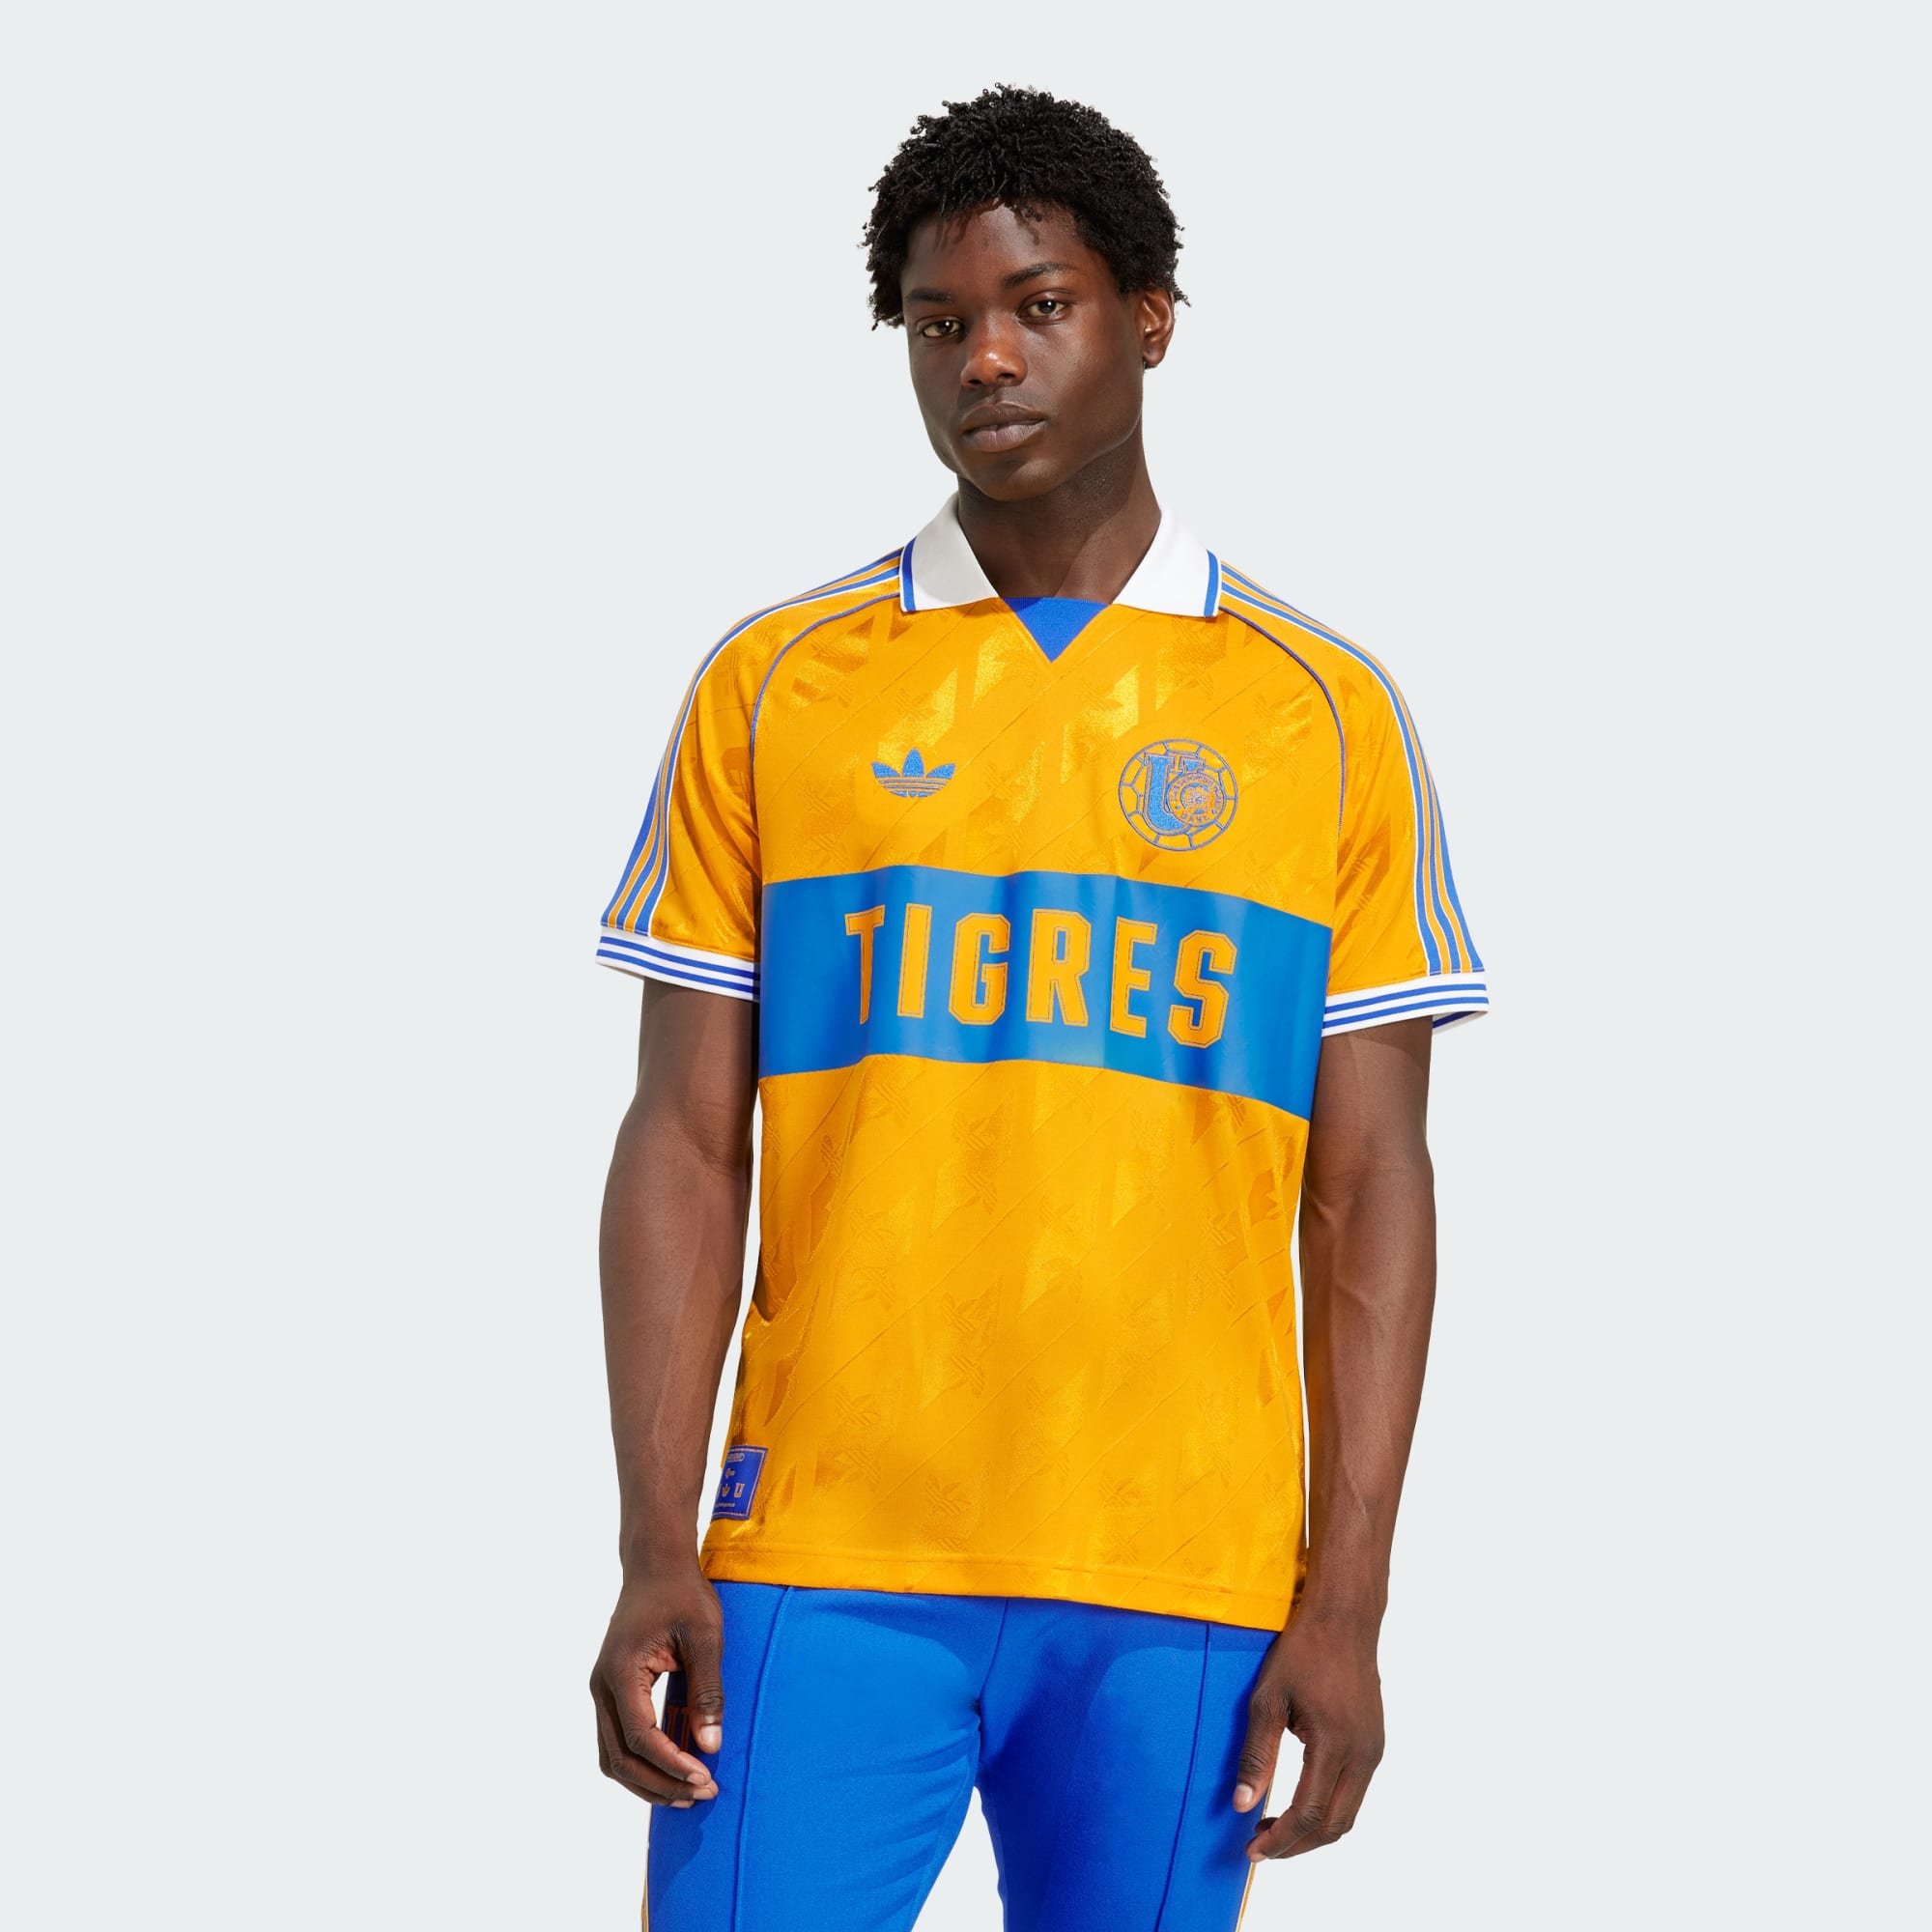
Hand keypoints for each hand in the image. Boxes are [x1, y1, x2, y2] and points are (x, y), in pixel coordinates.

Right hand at [589, 1561, 725, 1806]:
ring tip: (688, 1792)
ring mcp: (603, 1691)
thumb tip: (711, 1746)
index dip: (670, 1765)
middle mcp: (602, 1687)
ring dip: (647, 1781)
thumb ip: (708, 1690)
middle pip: (619, 1758)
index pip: (639, 1736)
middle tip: (702, 1793)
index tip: (704, 1778)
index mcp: (621, 1671)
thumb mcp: (705, 1636)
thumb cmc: (682, 1593)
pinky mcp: (612, 1692)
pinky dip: (640, 1763)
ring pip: (612, 1757)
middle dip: (659, 1784)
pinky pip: (616, 1741)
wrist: (656, 1564)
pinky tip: (672, 1769)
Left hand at [1232, 1610, 1385, 1859]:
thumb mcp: (1267, 1698)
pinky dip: (1328, 1809)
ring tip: (1275, 1827)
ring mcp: (1373, 1750)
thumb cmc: (1302, 1651)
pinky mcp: (1375, 1744)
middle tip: (1260, 1846)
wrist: (1344, 1618)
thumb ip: (1257, 1755)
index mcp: (1335, 1744)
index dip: (1281, 1840)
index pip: (1309, 1814)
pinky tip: (1300, 1801)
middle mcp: (1363, 1754)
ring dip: (1313, 1830)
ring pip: (1348, 1814)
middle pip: (1334, 1826)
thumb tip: (1242, 1805)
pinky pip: (1354, 1792)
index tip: (1253, 1850)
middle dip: (1297, 1845)